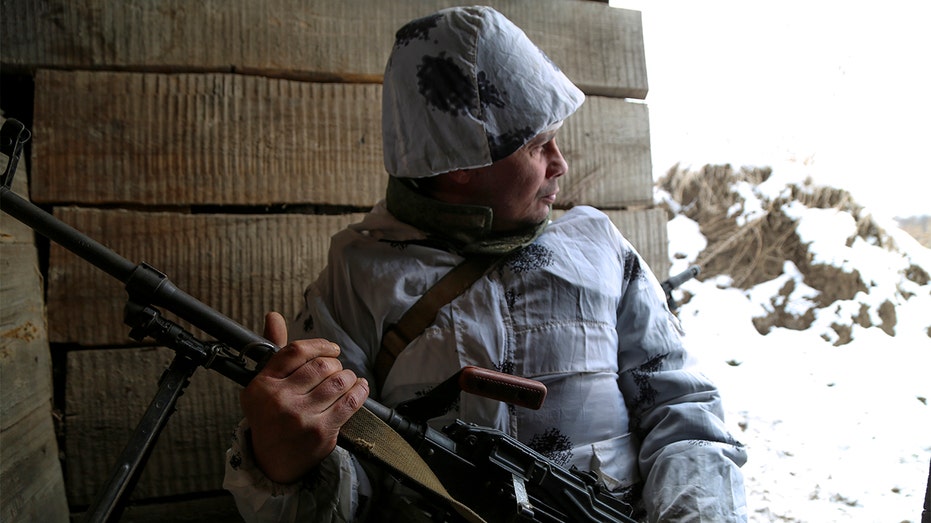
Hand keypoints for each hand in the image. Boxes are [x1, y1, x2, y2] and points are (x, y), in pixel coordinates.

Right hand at [241, 311, 368, 483]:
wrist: (272, 462)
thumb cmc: (271, 418)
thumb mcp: (264, 385)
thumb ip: (274, 351)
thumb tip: (273, 315)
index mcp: (262, 385)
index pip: (295, 351)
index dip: (320, 345)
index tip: (332, 349)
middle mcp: (279, 400)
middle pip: (320, 366)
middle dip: (335, 364)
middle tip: (337, 370)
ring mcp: (300, 417)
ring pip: (337, 382)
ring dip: (348, 377)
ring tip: (347, 380)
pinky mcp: (320, 432)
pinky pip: (349, 403)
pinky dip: (359, 391)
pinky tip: (359, 388)